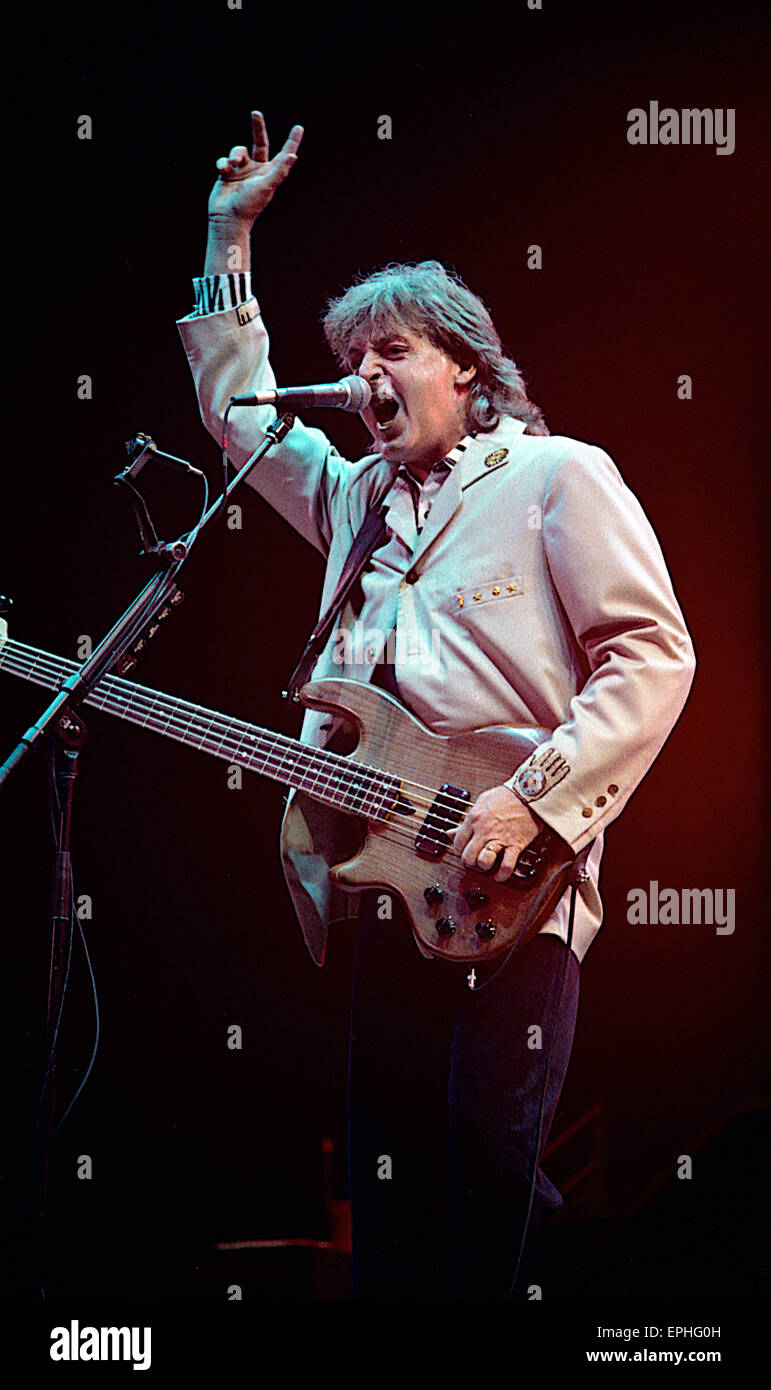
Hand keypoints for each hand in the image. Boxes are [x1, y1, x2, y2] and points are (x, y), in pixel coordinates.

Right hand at [207, 111, 302, 226]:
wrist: (227, 217)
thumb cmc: (249, 205)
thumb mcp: (267, 186)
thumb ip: (280, 170)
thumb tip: (293, 156)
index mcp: (270, 173)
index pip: (284, 154)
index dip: (292, 141)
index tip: (299, 128)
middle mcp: (257, 170)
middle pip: (260, 143)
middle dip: (258, 128)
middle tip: (256, 113)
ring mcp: (242, 171)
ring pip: (239, 150)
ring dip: (235, 153)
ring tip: (233, 164)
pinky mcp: (227, 174)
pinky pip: (224, 160)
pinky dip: (223, 163)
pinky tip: (223, 172)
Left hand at [453, 785, 541, 882]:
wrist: (529, 792)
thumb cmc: (507, 795)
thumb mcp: (481, 802)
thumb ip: (466, 820)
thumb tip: (451, 832)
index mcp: (474, 819)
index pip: (457, 843)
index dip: (460, 850)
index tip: (465, 850)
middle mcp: (484, 830)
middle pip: (467, 856)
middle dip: (469, 862)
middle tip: (474, 861)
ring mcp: (499, 838)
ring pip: (483, 862)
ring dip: (484, 867)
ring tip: (487, 865)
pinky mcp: (515, 844)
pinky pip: (506, 866)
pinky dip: (502, 875)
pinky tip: (500, 875)